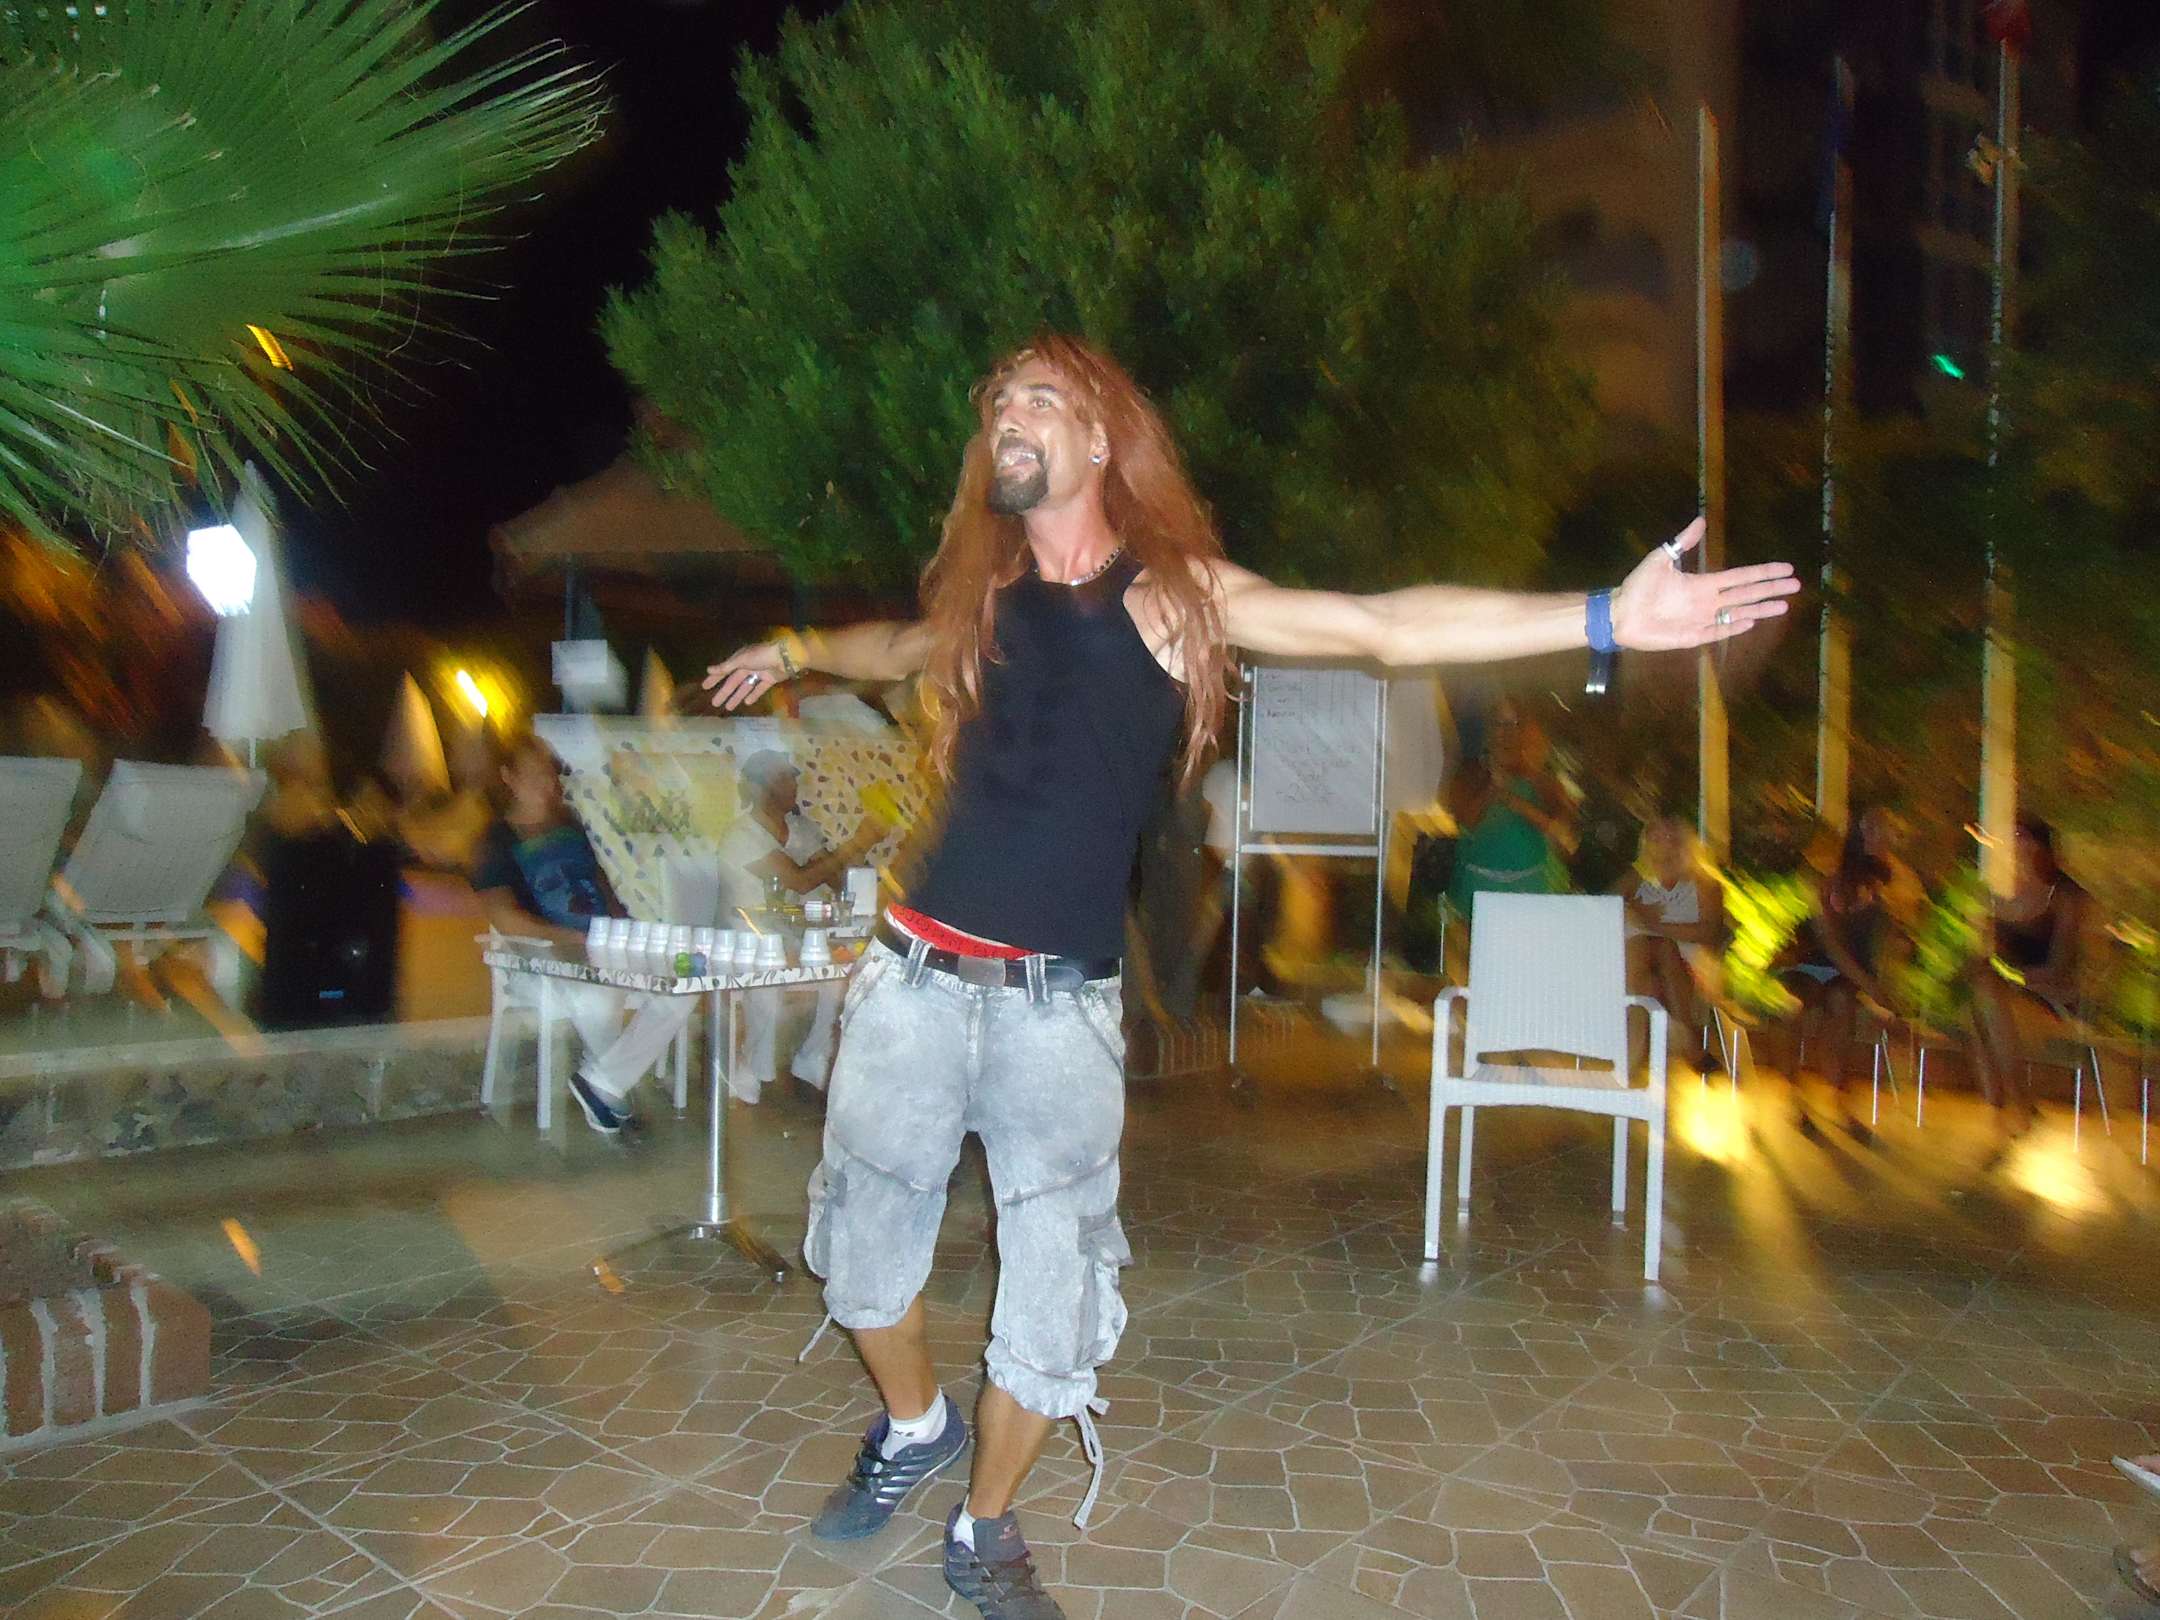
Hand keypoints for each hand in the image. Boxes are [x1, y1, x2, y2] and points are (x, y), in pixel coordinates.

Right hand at [702, 641, 790, 710]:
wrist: (786, 657)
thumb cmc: (762, 655)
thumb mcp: (741, 660)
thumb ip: (726, 667)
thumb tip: (709, 670)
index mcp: (740, 659)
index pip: (724, 670)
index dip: (714, 679)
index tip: (704, 687)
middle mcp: (748, 666)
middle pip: (733, 681)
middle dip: (724, 692)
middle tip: (715, 703)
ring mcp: (760, 673)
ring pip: (745, 687)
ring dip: (737, 696)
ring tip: (728, 708)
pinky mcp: (770, 679)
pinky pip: (759, 688)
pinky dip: (754, 695)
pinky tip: (747, 702)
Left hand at [1610, 519, 1798, 650]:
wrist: (1619, 613)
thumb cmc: (1638, 587)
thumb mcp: (1661, 559)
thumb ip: (1682, 542)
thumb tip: (1701, 519)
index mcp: (1703, 584)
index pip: (1740, 577)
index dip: (1763, 572)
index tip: (1786, 568)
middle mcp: (1708, 602)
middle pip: (1747, 594)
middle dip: (1771, 589)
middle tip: (1796, 586)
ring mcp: (1702, 620)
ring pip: (1739, 614)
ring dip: (1761, 609)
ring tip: (1783, 606)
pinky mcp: (1692, 636)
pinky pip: (1718, 632)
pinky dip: (1733, 627)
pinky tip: (1751, 621)